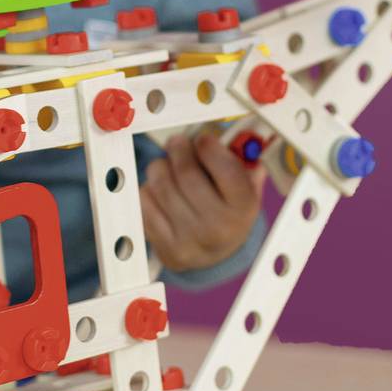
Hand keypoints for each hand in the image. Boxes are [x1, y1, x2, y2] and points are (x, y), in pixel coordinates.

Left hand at [140, 129, 266, 272]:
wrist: (217, 256)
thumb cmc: (228, 211)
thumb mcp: (246, 186)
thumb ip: (241, 159)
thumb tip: (231, 135)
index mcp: (244, 208)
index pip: (225, 168)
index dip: (208, 146)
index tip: (202, 139)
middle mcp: (220, 228)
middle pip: (186, 173)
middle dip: (178, 150)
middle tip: (177, 143)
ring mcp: (191, 240)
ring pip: (160, 184)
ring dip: (160, 167)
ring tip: (168, 167)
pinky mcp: (166, 247)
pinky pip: (145, 201)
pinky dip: (149, 189)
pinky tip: (161, 192)